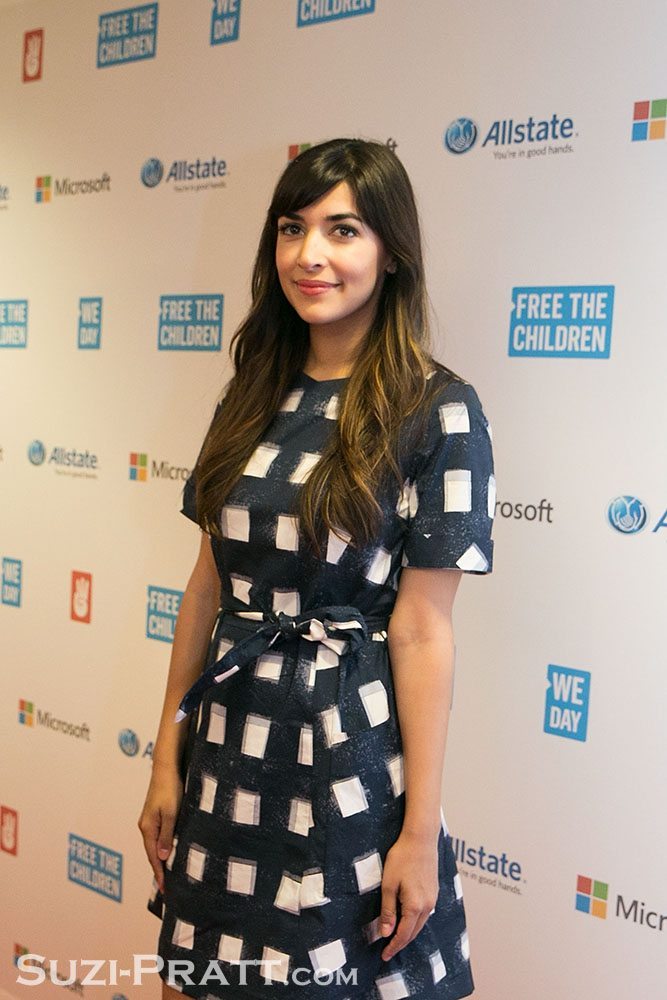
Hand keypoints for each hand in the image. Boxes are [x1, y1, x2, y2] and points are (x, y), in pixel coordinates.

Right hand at [137, 760, 183, 892]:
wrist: (165, 768)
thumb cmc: (170, 789)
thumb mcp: (172, 813)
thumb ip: (167, 835)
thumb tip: (163, 858)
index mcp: (148, 828)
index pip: (153, 857)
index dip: (159, 873)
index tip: (164, 889)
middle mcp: (145, 826)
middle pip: (151, 853)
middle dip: (159, 870)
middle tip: (166, 888)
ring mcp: (148, 820)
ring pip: (154, 845)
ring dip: (160, 860)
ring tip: (167, 874)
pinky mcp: (154, 815)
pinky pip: (157, 837)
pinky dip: (161, 847)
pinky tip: (167, 851)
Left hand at [379, 830, 438, 961]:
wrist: (420, 839)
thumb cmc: (401, 858)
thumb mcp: (389, 885)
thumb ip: (388, 910)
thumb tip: (385, 933)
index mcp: (415, 906)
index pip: (403, 935)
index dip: (393, 947)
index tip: (384, 956)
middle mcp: (427, 906)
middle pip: (413, 932)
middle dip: (400, 943)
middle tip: (387, 950)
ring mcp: (433, 899)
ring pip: (420, 924)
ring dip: (408, 932)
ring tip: (395, 937)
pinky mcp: (434, 891)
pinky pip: (424, 914)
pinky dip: (414, 921)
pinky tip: (407, 919)